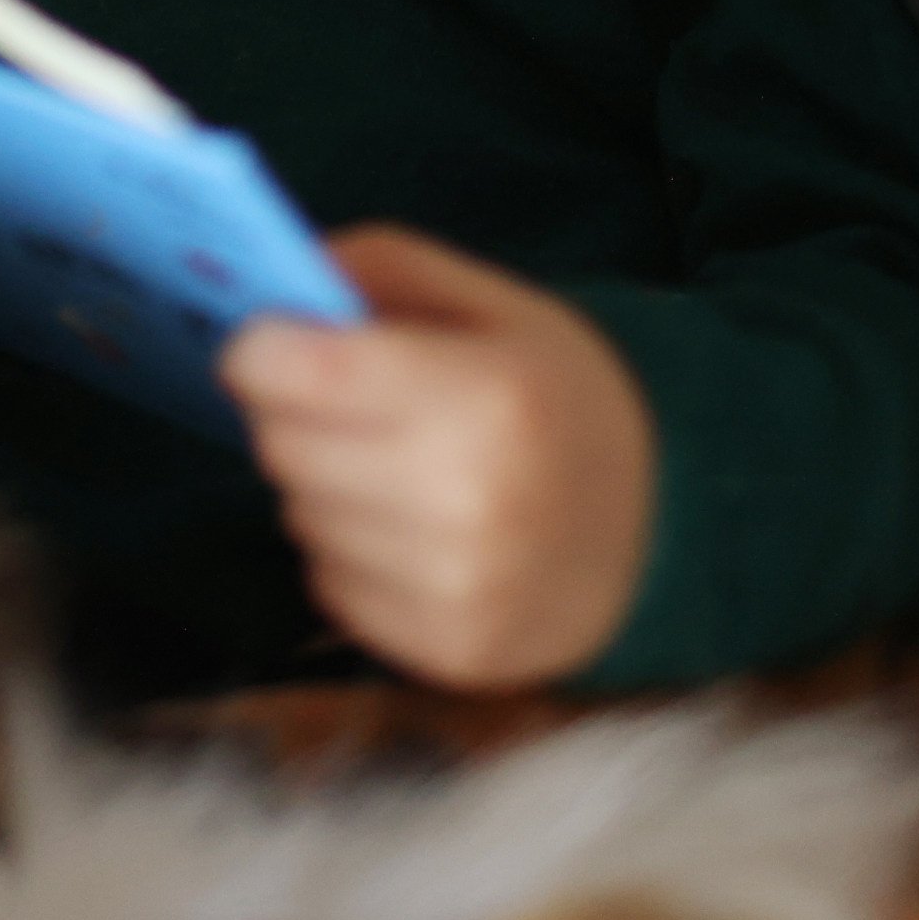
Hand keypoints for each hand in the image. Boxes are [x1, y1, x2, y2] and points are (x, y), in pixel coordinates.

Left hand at [218, 226, 656, 691]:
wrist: (659, 529)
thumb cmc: (560, 397)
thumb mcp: (496, 303)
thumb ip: (380, 268)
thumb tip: (273, 278)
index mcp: (483, 396)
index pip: (300, 373)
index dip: (259, 348)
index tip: (266, 340)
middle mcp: (466, 502)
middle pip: (284, 445)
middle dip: (290, 411)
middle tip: (342, 398)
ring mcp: (456, 590)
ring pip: (297, 515)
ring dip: (321, 483)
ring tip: (395, 465)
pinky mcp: (444, 651)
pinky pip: (325, 583)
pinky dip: (347, 550)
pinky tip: (410, 530)